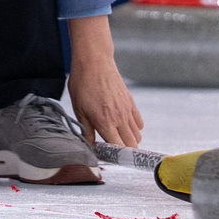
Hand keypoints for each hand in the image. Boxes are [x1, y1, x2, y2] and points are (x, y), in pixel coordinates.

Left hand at [64, 15, 144, 147]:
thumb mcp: (79, 110)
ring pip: (137, 136)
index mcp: (105, 122)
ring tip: (115, 137)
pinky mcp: (131, 102)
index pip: (118, 149)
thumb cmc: (83, 84)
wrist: (95, 61)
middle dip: (123, 152)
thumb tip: (90, 146)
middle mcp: (120, 118)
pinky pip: (139, 123)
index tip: (107, 157)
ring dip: (129, 140)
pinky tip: (122, 125)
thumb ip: (86, 131)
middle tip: (111, 150)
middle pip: (131, 145)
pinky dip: (134, 128)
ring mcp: (128, 110)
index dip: (115, 157)